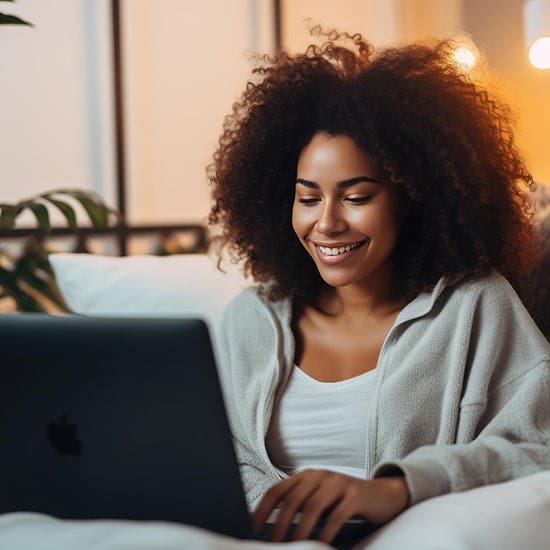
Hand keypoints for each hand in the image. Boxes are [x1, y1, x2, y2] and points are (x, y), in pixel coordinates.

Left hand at [252, 469, 408, 543]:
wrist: (382, 494)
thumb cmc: (344, 501)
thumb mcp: (319, 499)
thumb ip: (300, 507)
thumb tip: (273, 529)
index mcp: (306, 476)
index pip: (277, 490)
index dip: (262, 510)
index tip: (253, 529)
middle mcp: (320, 475)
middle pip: (293, 499)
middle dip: (280, 525)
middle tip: (274, 544)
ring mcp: (338, 483)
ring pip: (313, 506)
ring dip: (300, 531)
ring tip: (294, 547)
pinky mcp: (355, 495)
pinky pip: (336, 514)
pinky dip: (326, 532)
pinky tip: (320, 545)